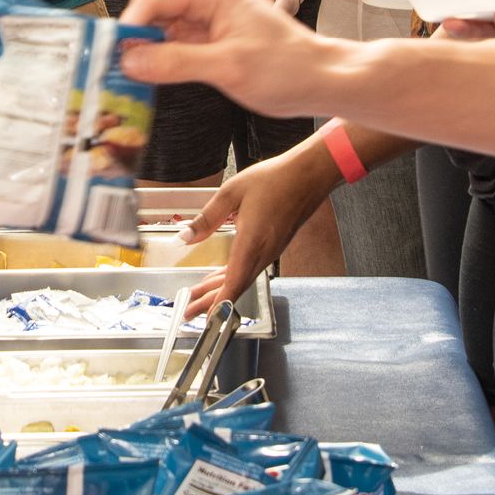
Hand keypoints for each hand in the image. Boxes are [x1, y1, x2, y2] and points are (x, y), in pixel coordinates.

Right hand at [118, 0, 333, 118]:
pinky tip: (154, 79)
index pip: (150, 0)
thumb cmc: (286, 69)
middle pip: (152, 12)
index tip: (111, 60)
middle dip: (134, 42)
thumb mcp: (226, 68)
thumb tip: (128, 61)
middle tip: (116, 76)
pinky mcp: (212, 30)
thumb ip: (174, 62)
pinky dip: (163, 59)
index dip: (127, 30)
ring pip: (161, 28)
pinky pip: (176, 40)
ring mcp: (209, 11)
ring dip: (147, 53)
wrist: (321, 78)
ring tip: (131, 82)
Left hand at [176, 142, 341, 317]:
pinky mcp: (273, 246)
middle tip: (189, 311)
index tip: (207, 319)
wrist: (309, 175)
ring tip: (199, 297)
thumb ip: (207, 218)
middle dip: (212, 302)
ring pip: (242, 277)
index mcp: (252, 242)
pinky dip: (233, 276)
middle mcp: (264, 253)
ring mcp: (270, 251)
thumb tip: (185, 237)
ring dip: (221, 289)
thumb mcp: (231, 193)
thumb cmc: (274, 179)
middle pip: (236, 285)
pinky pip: (250, 268)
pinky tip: (221, 275)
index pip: (234, 282)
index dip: (220, 304)